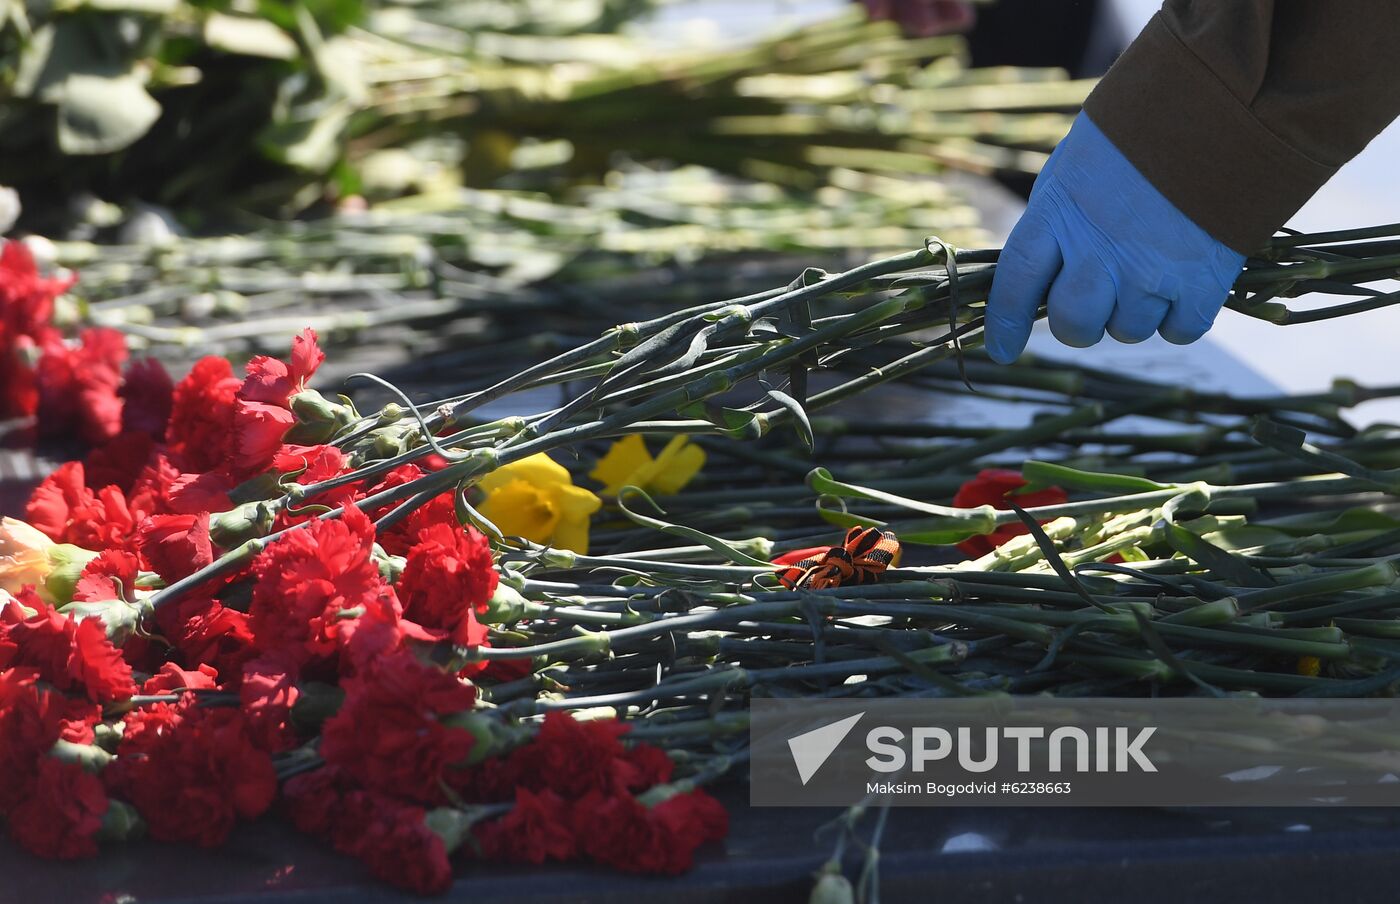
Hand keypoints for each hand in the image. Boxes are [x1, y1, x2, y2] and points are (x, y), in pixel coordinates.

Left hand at [983, 113, 1245, 364]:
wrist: (1224, 105)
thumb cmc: (1140, 132)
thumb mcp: (1075, 168)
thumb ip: (1054, 224)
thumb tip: (1040, 279)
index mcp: (1058, 215)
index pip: (1016, 285)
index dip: (1006, 324)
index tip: (1003, 349)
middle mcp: (1098, 251)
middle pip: (1074, 324)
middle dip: (1079, 324)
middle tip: (1095, 302)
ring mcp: (1151, 270)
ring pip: (1128, 330)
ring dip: (1135, 313)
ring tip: (1151, 269)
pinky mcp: (1203, 283)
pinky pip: (1179, 330)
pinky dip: (1180, 317)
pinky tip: (1185, 283)